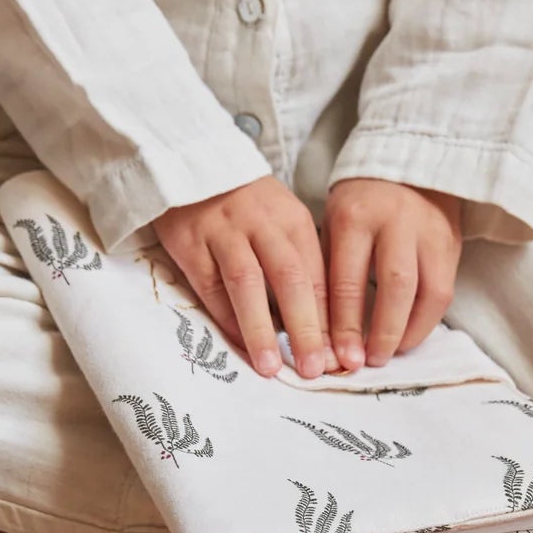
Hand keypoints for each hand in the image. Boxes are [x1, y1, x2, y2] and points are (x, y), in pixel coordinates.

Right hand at [155, 178, 334, 378]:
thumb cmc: (246, 205)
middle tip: (314, 369)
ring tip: (271, 367)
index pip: (318, 277)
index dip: (330, 321)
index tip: (341, 358)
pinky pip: (211, 286)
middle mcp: (263, 225)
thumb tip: (318, 329)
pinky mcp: (191, 243)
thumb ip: (299, 267)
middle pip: (290, 280)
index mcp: (294, 221)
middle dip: (305, 329)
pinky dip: (226, 316)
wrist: (191, 163)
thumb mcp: (282, 222)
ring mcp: (224, 233)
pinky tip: (239, 343)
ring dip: (260, 329)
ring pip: (248, 284)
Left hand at [324, 179, 461, 369]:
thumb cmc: (359, 203)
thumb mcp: (333, 225)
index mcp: (355, 217)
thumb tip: (325, 334)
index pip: (348, 281)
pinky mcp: (452, 242)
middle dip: (384, 332)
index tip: (341, 357)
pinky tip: (410, 334)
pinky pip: (445, 290)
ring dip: (412, 331)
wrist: (405, 159)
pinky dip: (428, 319)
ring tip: (393, 353)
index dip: (345, 325)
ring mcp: (430, 231)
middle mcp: (397, 222)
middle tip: (370, 361)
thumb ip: (330, 274)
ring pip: (430, 292)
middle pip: (396, 287)